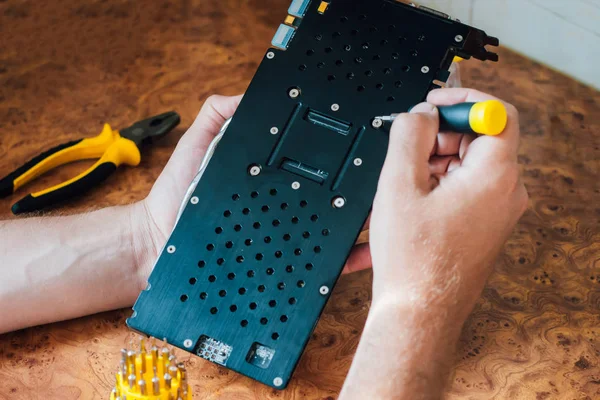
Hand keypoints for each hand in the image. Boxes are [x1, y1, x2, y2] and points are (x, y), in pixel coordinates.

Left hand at [131, 95, 370, 286]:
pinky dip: (348, 258)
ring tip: (387, 207)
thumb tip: (247, 94)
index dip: (338, 158)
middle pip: (333, 197)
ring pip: (334, 228)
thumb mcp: (197, 146)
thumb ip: (218, 118)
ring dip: (363, 219)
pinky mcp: (283, 262)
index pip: (313, 166)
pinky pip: (321, 263)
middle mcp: (285, 206)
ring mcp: (286, 234)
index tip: (363, 145)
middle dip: (362, 189)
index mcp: (271, 180)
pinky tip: (369, 249)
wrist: (159, 243)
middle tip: (389, 176)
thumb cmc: (178, 197)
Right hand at [369, 88, 527, 317]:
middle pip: (478, 141)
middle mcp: (505, 193)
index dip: (463, 100)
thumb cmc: (413, 261)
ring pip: (464, 168)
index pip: (497, 114)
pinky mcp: (482, 228)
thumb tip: (419, 113)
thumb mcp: (400, 184)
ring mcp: (495, 213)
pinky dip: (430, 191)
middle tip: (406, 150)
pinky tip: (399, 209)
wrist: (418, 316)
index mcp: (495, 176)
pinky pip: (459, 194)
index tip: (434, 102)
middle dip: (438, 138)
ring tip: (397, 188)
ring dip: (430, 167)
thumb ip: (409, 135)